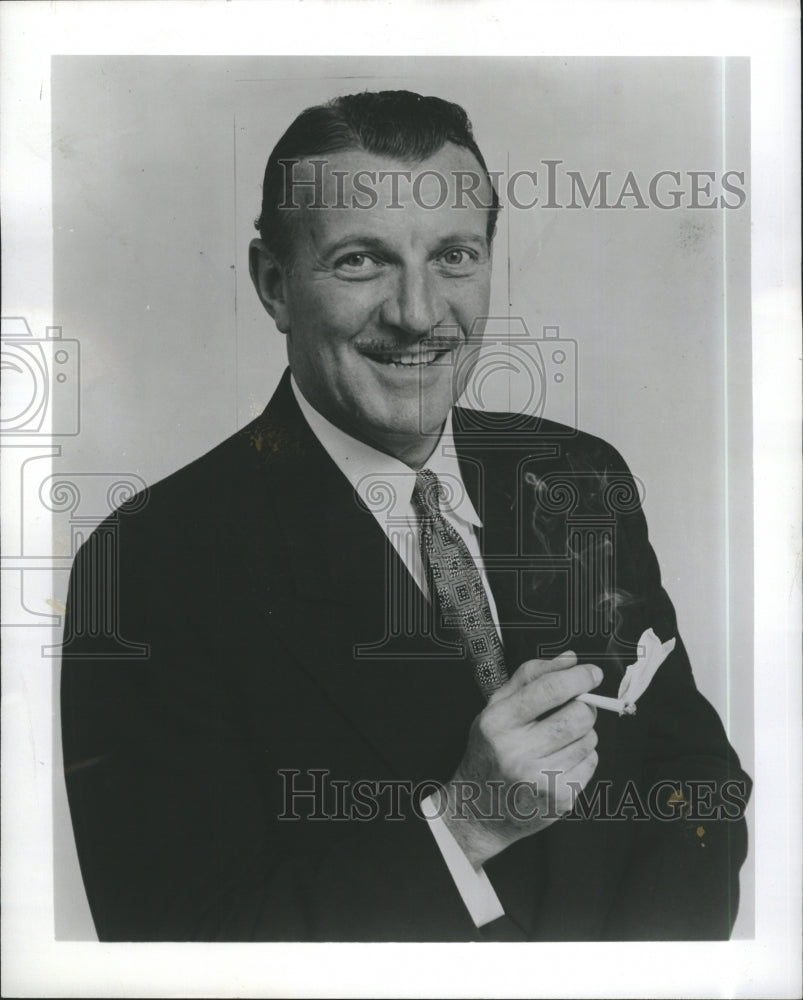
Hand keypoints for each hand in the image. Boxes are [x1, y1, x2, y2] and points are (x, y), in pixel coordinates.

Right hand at [437, 651, 601, 867]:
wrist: (478, 811)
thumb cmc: (490, 752)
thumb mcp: (496, 708)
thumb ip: (530, 677)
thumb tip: (570, 658)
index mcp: (497, 722)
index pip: (548, 690)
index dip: (578, 677)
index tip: (592, 673)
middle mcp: (516, 751)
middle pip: (577, 715)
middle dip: (585, 706)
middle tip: (576, 708)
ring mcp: (539, 778)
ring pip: (589, 740)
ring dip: (584, 733)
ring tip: (560, 739)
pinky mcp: (558, 798)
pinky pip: (591, 763)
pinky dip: (584, 757)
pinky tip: (562, 760)